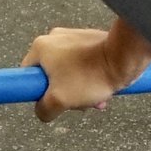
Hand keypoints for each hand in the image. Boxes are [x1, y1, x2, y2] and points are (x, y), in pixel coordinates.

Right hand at [23, 25, 144, 120]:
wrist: (124, 57)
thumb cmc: (90, 75)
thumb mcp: (59, 100)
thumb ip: (44, 109)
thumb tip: (43, 112)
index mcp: (41, 47)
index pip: (27, 74)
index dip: (36, 91)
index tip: (50, 100)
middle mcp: (54, 38)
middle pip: (50, 75)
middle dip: (64, 94)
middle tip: (76, 104)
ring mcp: (73, 38)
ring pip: (69, 72)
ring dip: (79, 90)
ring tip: (93, 98)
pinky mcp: (90, 41)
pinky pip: (83, 65)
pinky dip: (90, 79)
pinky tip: (101, 90)